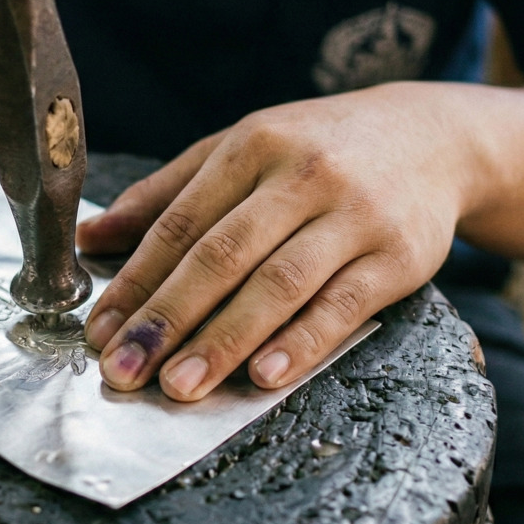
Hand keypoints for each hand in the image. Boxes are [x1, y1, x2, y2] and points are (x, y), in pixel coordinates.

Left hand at [77, 84, 468, 399]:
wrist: (433, 138)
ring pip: (279, 284)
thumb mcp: (239, 150)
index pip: (180, 223)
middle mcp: (302, 176)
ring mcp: (354, 215)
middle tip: (125, 370)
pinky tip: (261, 376)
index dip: (136, 281)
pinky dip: (301, 342)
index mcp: (252, 147)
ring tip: (179, 385)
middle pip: (222, 255)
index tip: (101, 331)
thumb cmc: (316, 150)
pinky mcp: (400, 256)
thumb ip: (165, 195)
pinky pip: (343, 306)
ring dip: (224, 340)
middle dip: (167, 319)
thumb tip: (90, 237)